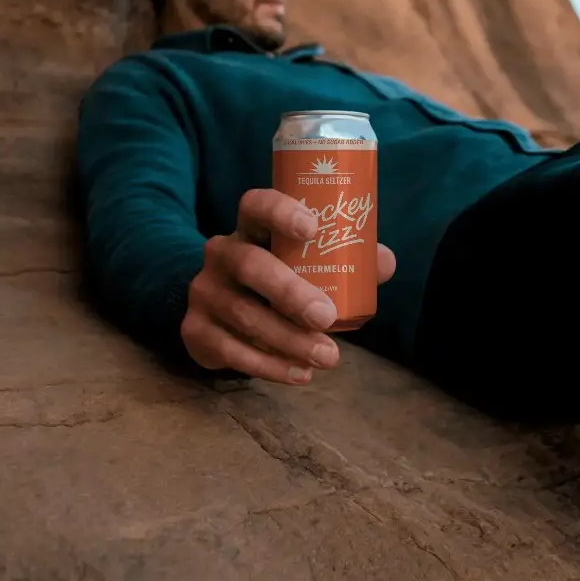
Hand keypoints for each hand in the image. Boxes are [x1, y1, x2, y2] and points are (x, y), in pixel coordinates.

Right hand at [181, 188, 395, 384]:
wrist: (218, 312)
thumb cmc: (277, 278)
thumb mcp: (304, 263)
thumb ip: (345, 258)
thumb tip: (384, 263)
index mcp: (250, 228)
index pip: (256, 205)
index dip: (281, 211)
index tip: (312, 228)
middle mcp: (221, 253)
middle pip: (250, 265)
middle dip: (290, 292)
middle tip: (327, 316)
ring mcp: (204, 292)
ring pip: (245, 315)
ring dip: (289, 340)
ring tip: (328, 357)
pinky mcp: (195, 330)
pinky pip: (231, 350)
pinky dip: (269, 366)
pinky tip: (300, 374)